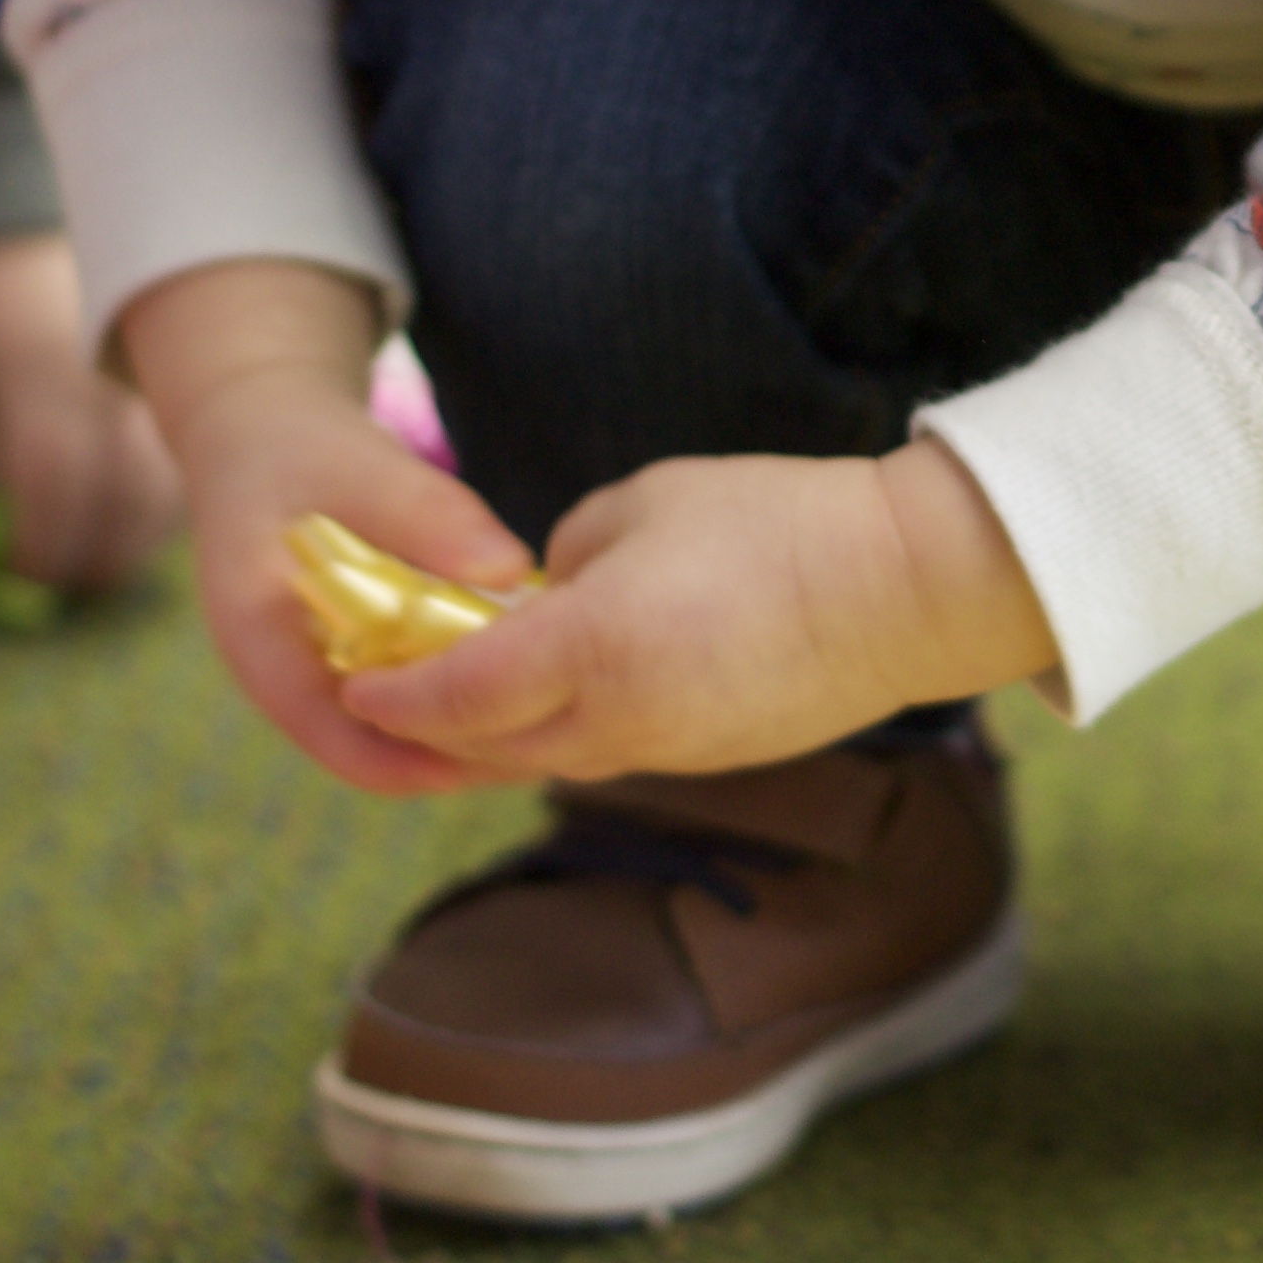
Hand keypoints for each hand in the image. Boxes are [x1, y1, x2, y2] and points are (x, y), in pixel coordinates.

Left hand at [0, 231, 184, 590]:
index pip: (55, 469)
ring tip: (95, 559)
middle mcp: (111, 379)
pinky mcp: (183, 394)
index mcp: (41, 369)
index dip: (40, 535)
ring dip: (132, 542)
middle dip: (92, 556)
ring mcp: (154, 386)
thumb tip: (11, 539)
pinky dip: (158, 509)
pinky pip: (183, 471)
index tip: (20, 569)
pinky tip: (130, 519)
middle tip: (58, 579)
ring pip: (168, 489)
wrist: (38, 236)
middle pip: (126, 493)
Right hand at [122, 257, 538, 795]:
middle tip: (552, 737)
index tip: (503, 753)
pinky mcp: (351, 655)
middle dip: (459, 753)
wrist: (257, 431)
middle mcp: (286, 675)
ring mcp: (317, 670)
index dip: (417, 764)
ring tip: (553, 712)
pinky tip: (522, 671)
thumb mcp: (358, 467)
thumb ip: (426, 515)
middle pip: (374, 749)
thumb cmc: (299, 445)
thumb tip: (512, 569)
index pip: (336, 739)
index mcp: (259, 643)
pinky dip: (458, 687)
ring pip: (395, 730)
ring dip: (465, 727)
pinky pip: (406, 691)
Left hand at [334, 436, 1055, 785]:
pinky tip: (563, 694)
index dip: (394, 691)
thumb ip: (572, 554)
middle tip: (389, 695)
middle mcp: (619, 722)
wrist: (907, 590)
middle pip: (489, 748)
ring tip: (464, 697)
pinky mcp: (713, 760)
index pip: (455, 691)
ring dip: (497, 737)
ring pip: (550, 759)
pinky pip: (613, 751)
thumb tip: (549, 592)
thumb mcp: (646, 502)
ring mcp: (670, 752)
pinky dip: (568, 731)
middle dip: (428, 728)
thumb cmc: (779, 521)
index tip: (356, 682)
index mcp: (590, 650)